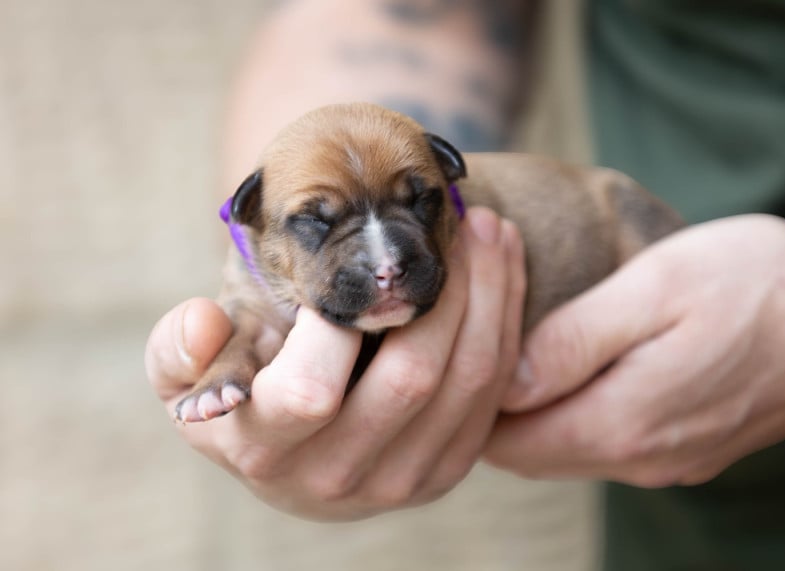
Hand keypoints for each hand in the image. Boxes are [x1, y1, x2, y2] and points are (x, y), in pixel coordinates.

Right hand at [145, 207, 525, 519]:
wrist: (294, 448)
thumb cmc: (245, 388)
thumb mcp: (189, 370)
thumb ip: (179, 348)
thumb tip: (204, 321)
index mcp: (265, 448)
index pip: (309, 392)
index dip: (336, 321)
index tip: (355, 263)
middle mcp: (337, 478)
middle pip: (411, 380)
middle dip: (442, 288)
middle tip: (457, 216)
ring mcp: (401, 481)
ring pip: (467, 382)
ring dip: (489, 295)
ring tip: (489, 231)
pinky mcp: (446, 469)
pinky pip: (492, 396)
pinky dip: (505, 326)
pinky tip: (501, 273)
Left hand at [486, 214, 784, 486]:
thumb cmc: (754, 285)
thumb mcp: (653, 290)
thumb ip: (573, 342)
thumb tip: (505, 383)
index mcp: (621, 422)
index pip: (506, 442)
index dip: (473, 399)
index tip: (466, 346)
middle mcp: (638, 458)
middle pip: (529, 452)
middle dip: (496, 407)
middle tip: (483, 339)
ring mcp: (666, 461)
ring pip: (563, 449)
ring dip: (534, 410)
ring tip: (523, 348)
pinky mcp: (686, 449)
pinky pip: (603, 444)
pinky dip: (573, 413)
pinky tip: (576, 369)